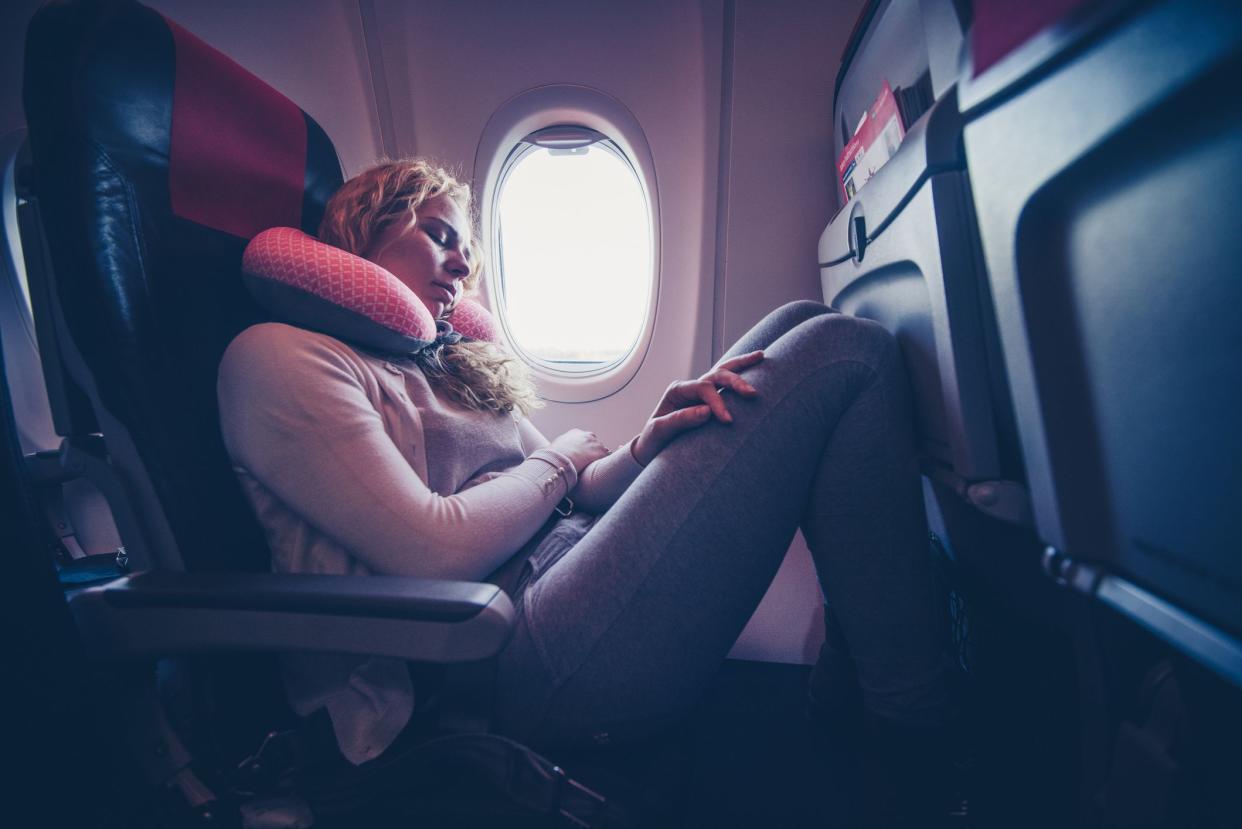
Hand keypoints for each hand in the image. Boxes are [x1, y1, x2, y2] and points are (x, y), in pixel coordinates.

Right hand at [549, 428, 610, 473]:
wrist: (561, 458)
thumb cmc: (553, 456)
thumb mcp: (553, 448)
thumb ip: (557, 449)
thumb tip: (549, 456)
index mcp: (575, 433)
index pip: (583, 438)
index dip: (583, 448)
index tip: (581, 455)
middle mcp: (586, 435)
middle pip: (594, 443)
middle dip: (593, 451)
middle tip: (588, 462)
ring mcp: (595, 443)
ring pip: (601, 450)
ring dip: (599, 457)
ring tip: (595, 468)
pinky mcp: (601, 451)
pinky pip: (607, 457)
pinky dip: (605, 462)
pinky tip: (601, 469)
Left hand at [631, 350, 763, 465]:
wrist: (652, 450)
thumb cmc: (654, 440)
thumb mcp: (660, 431)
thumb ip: (680, 420)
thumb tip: (707, 412)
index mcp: (677, 390)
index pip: (703, 388)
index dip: (717, 402)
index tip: (728, 420)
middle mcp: (690, 388)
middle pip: (716, 375)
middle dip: (735, 382)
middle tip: (752, 393)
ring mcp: (701, 393)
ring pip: (723, 372)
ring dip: (742, 365)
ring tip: (761, 356)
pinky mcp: (710, 402)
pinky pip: (727, 386)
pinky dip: (742, 374)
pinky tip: (757, 366)